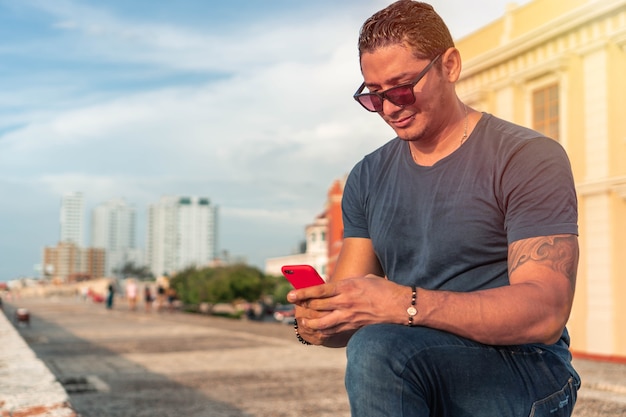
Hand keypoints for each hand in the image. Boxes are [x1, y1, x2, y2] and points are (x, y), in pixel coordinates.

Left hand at [287, 275, 407, 346]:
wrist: (400, 306)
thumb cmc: (383, 289)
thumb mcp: (364, 279)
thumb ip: (348, 283)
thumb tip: (337, 286)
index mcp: (347, 286)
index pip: (319, 290)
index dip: (303, 293)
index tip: (291, 295)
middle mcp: (345, 302)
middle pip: (317, 306)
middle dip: (303, 306)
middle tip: (294, 306)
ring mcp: (349, 316)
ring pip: (322, 322)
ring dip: (310, 322)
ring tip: (303, 322)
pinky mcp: (353, 326)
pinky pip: (333, 331)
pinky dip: (323, 331)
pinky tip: (317, 330)